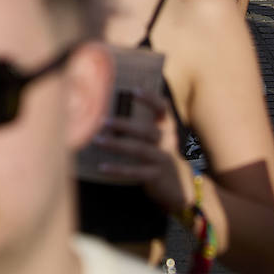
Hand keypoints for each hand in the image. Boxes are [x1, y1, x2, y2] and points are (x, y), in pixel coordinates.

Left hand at [89, 88, 192, 211]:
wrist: (176, 183)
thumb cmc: (156, 151)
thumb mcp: (154, 135)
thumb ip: (139, 121)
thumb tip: (106, 106)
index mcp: (165, 126)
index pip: (162, 108)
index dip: (150, 98)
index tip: (134, 91)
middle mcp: (167, 140)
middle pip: (146, 130)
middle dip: (124, 125)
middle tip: (103, 121)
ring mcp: (163, 158)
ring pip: (140, 149)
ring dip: (117, 144)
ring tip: (97, 140)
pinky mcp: (157, 175)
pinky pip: (136, 172)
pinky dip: (118, 169)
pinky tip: (102, 167)